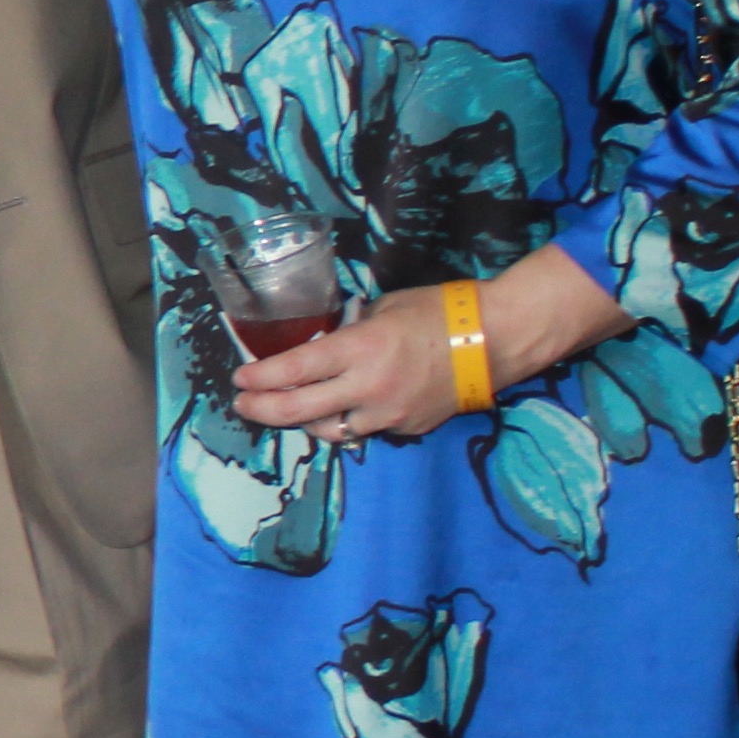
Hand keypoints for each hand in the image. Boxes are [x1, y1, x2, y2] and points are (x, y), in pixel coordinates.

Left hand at [228, 247, 627, 445]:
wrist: (498, 340)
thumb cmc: (442, 310)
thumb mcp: (386, 307)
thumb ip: (351, 331)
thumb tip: (326, 342)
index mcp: (360, 349)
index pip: (294, 370)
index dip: (260, 378)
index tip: (239, 379)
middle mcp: (368, 388)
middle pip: (298, 411)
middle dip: (263, 409)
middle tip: (244, 405)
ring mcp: (388, 415)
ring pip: (329, 430)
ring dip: (304, 421)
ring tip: (288, 409)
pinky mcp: (407, 429)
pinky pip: (366, 429)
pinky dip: (349, 420)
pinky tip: (343, 409)